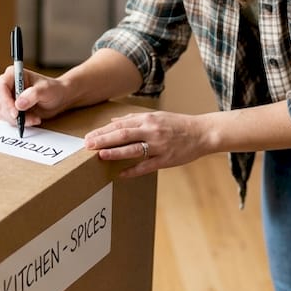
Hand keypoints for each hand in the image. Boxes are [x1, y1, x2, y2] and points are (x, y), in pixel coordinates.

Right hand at [0, 65, 71, 130]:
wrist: (58, 99)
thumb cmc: (52, 89)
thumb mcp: (45, 89)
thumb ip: (33, 95)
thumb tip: (19, 104)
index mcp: (13, 74)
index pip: (1, 87)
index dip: (6, 100)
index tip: (16, 112)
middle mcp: (7, 85)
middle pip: (0, 101)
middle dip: (13, 113)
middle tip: (28, 119)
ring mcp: (7, 97)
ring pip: (3, 112)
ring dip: (18, 120)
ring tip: (34, 119)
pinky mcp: (9, 108)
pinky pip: (8, 119)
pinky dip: (19, 122)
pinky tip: (32, 119)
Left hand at [83, 111, 209, 177]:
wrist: (202, 133)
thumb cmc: (177, 124)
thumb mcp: (156, 116)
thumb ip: (133, 119)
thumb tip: (113, 121)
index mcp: (148, 119)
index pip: (120, 124)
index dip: (103, 131)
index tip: (88, 136)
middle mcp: (152, 130)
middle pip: (123, 134)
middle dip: (104, 140)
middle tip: (88, 145)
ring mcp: (159, 145)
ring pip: (134, 149)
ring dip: (115, 152)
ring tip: (100, 155)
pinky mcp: (166, 159)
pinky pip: (147, 166)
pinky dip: (133, 170)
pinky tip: (121, 174)